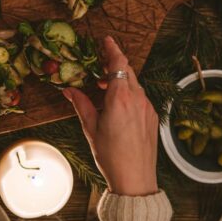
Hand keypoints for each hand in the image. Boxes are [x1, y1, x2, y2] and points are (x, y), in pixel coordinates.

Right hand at [62, 36, 158, 195]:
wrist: (135, 180)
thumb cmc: (111, 156)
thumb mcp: (91, 128)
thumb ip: (81, 104)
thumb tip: (68, 90)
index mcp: (120, 98)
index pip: (118, 64)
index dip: (112, 49)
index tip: (106, 40)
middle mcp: (137, 99)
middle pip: (127, 71)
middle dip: (114, 64)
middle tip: (100, 65)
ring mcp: (148, 108)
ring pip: (134, 84)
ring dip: (120, 81)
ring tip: (104, 89)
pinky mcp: (153, 117)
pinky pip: (140, 98)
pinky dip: (128, 94)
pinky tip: (117, 106)